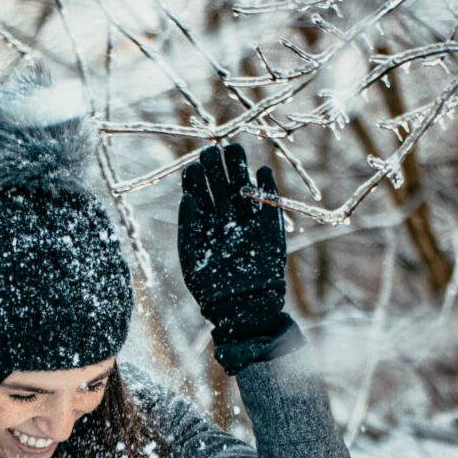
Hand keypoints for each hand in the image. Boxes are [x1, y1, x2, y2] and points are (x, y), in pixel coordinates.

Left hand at [178, 143, 288, 344]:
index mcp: (205, 226)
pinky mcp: (270, 229)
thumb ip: (189, 227)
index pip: (199, 194)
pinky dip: (267, 187)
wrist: (242, 308)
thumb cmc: (211, 289)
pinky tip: (261, 171)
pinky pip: (269, 203)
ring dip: (239, 168)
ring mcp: (247, 223)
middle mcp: (226, 221)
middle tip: (211, 150)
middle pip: (219, 185)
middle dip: (215, 167)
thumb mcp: (192, 258)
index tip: (192, 166)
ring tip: (234, 149)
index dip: (195, 179)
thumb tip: (188, 197)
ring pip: (242, 188)